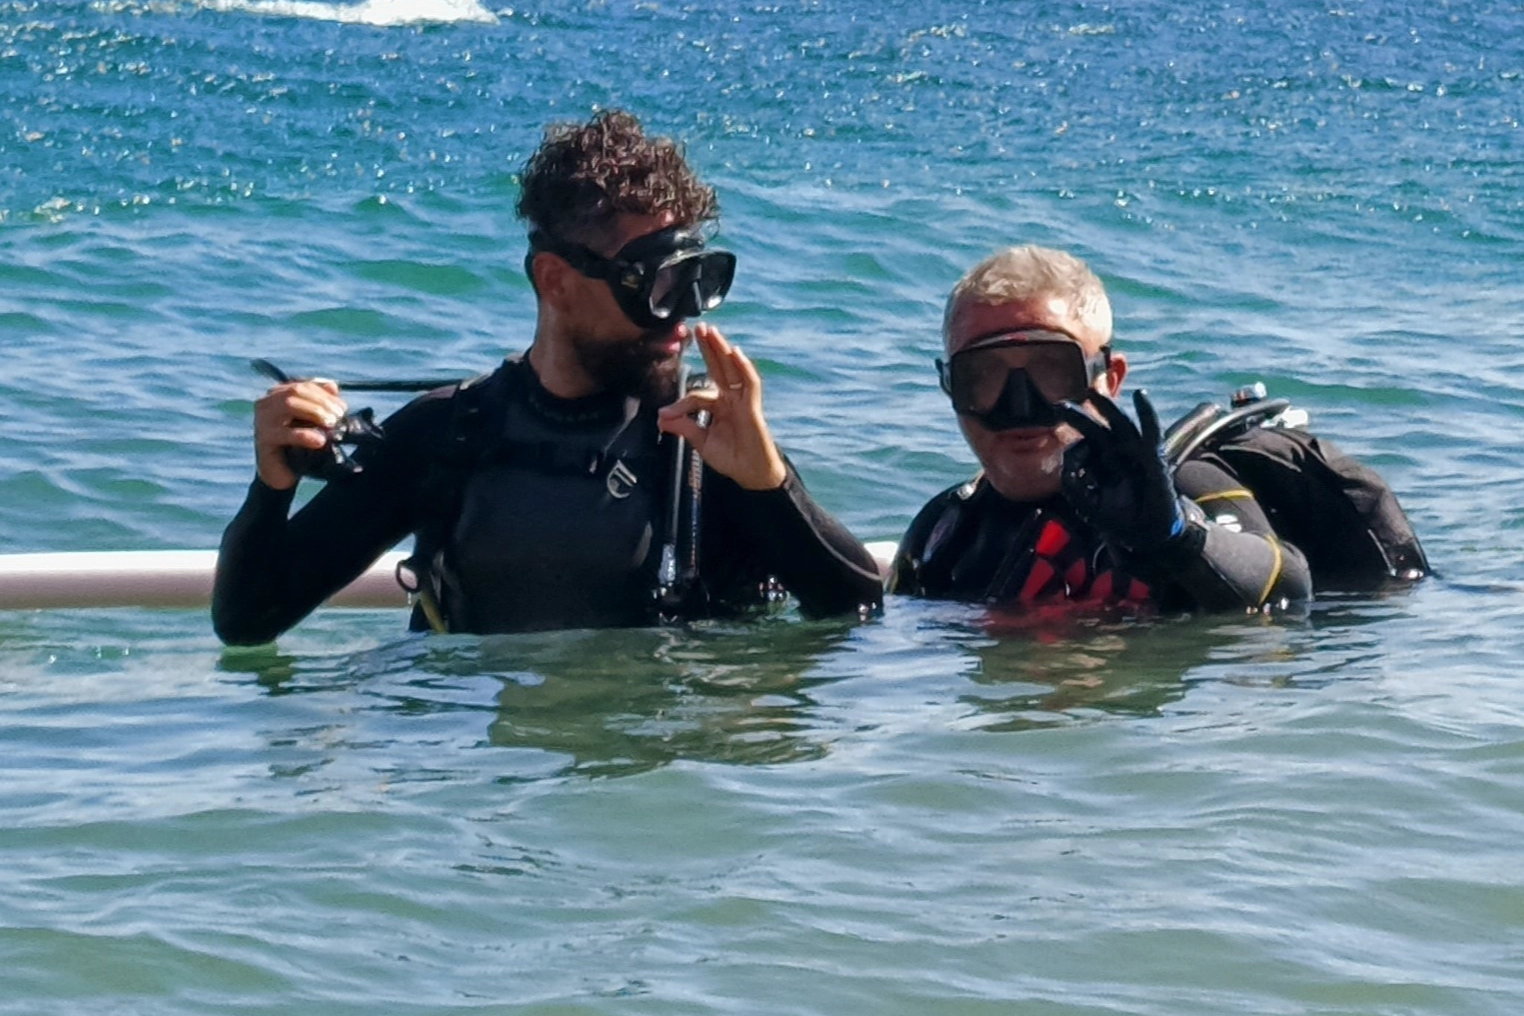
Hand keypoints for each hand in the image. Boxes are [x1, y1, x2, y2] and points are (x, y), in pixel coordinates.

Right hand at [252, 378, 348, 489]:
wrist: (282, 474)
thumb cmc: (299, 444)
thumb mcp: (312, 421)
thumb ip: (322, 402)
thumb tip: (332, 386)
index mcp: (278, 395)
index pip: (303, 385)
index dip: (325, 394)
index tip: (342, 408)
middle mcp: (267, 403)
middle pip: (296, 391)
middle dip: (322, 402)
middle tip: (339, 417)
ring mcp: (262, 420)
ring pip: (288, 404)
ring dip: (314, 412)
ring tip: (331, 424)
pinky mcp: (264, 439)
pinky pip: (285, 433)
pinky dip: (305, 435)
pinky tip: (319, 441)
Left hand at [656, 322, 787, 490]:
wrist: (751, 473)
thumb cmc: (730, 457)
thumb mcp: (701, 441)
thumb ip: (684, 427)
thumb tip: (661, 418)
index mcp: (719, 405)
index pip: (697, 395)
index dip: (680, 404)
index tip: (664, 416)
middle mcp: (731, 398)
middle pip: (719, 368)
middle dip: (709, 348)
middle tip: (698, 328)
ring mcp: (743, 400)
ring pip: (732, 369)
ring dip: (722, 349)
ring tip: (712, 331)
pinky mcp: (753, 407)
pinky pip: (750, 383)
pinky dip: (743, 367)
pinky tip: (734, 352)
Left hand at [1055, 389, 1185, 554]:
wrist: (1148, 537)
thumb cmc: (1121, 522)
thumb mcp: (1090, 508)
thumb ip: (1076, 491)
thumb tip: (1065, 471)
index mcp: (1100, 467)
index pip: (1083, 446)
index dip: (1071, 442)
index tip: (1065, 455)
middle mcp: (1116, 457)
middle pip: (1096, 430)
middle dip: (1079, 417)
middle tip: (1060, 405)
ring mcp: (1134, 455)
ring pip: (1119, 425)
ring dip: (1106, 408)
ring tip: (1092, 393)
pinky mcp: (1153, 458)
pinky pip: (1151, 432)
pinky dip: (1148, 413)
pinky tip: (1141, 395)